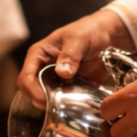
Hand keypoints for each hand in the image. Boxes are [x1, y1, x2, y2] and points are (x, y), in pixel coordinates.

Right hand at [19, 9, 136, 107]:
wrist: (110, 35)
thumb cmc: (90, 31)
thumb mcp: (79, 39)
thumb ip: (70, 55)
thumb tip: (62, 73)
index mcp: (39, 55)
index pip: (26, 78)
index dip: (33, 91)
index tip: (46, 100)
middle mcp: (44, 69)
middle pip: (34, 93)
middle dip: (45, 101)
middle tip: (61, 105)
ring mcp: (57, 80)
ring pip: (48, 99)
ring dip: (58, 105)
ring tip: (72, 103)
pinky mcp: (70, 88)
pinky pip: (65, 102)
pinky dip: (70, 105)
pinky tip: (80, 104)